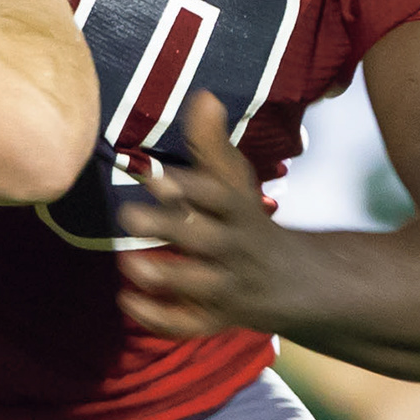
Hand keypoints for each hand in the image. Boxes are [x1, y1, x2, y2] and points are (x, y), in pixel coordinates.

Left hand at [120, 93, 308, 339]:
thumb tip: (203, 94)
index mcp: (241, 212)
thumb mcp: (235, 183)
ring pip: (198, 285)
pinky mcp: (215, 316)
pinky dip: (158, 318)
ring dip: (163, 276)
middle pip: (206, 241)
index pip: (220, 198)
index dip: (190, 188)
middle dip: (169, 230)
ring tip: (126, 262)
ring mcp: (228, 286)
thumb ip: (212, 144)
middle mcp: (236, 249)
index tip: (154, 177)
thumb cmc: (247, 221)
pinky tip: (126, 300)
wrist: (293, 283)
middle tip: (127, 217)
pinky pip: (189, 324)